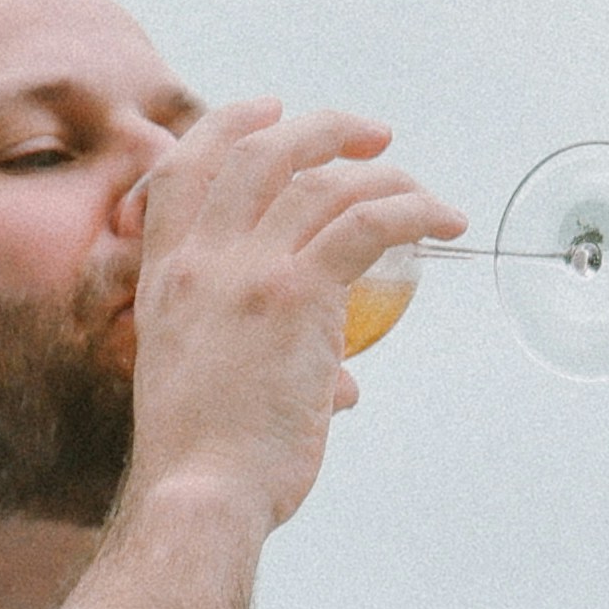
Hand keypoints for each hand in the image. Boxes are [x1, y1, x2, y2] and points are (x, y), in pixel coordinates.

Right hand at [120, 99, 457, 532]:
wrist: (199, 496)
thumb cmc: (204, 464)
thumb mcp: (200, 390)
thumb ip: (265, 367)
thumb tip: (340, 386)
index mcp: (164, 279)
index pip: (183, 171)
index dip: (228, 127)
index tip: (268, 112)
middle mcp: (200, 261)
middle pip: (258, 152)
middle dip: (318, 128)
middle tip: (368, 137)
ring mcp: (246, 271)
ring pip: (320, 181)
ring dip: (382, 174)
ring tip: (419, 190)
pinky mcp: (297, 293)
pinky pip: (367, 223)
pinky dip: (414, 210)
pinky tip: (444, 220)